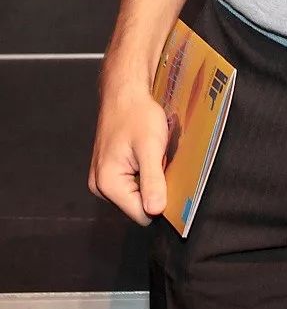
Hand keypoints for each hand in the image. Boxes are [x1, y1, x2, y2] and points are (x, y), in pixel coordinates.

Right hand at [88, 82, 169, 225]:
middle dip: (153, 187)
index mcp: (108, 183)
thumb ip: (152, 181)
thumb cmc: (137, 114)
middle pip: (137, 206)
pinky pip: (131, 183)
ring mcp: (102, 180)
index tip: (165, 176)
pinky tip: (144, 154)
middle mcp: (100, 186)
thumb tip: (154, 211)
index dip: (158, 200)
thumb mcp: (150, 147)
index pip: (141, 215)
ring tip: (150, 155)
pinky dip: (141, 172)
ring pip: (135, 195)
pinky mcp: (108, 172)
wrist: (125, 93)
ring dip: (148, 179)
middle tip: (156, 160)